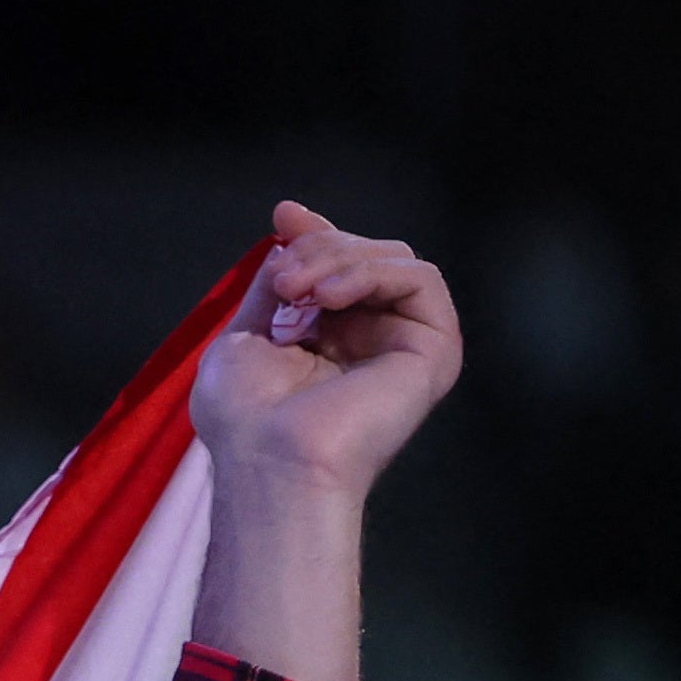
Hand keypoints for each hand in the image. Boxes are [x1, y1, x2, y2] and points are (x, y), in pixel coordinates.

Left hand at [188, 201, 460, 504]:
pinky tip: (329, 298)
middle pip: (364, 254)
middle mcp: (372, 339)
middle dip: (319, 249)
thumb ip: (274, 285)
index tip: (285, 217)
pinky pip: (419, 277)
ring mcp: (406, 343)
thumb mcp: (244, 336)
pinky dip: (371, 273)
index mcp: (329, 340)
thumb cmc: (246, 420)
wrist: (271, 464)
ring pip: (391, 258)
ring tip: (297, 291)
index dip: (316, 235)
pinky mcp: (436, 347)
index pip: (339, 268)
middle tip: (283, 278)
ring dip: (337, 259)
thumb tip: (291, 231)